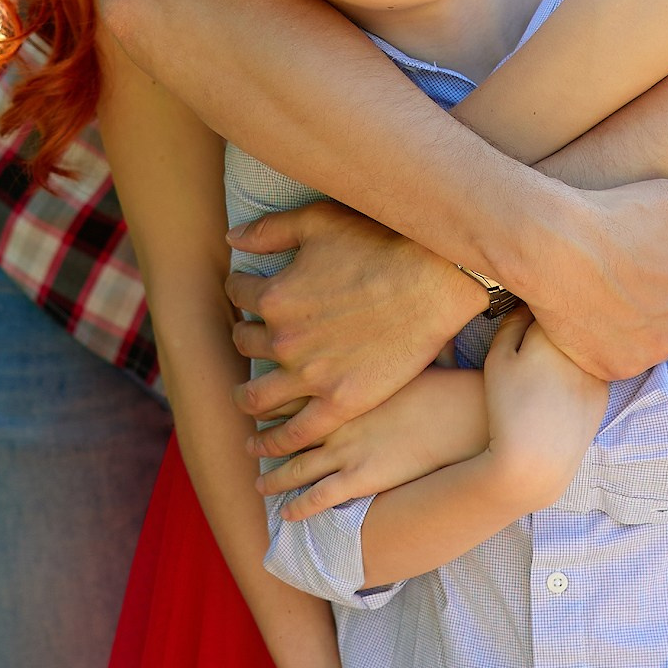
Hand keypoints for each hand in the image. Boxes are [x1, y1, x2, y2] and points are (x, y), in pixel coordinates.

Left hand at [228, 202, 481, 447]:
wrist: (435, 282)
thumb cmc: (380, 243)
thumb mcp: (319, 221)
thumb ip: (270, 230)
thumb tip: (233, 240)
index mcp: (275, 296)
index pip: (239, 294)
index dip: (243, 289)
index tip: (250, 292)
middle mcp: (285, 340)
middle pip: (245, 342)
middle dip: (245, 335)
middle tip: (254, 336)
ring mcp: (312, 376)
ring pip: (258, 396)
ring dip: (246, 395)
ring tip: (247, 396)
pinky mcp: (341, 402)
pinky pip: (296, 433)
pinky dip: (274, 442)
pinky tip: (262, 445)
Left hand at [257, 363, 490, 521]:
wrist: (460, 414)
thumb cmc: (439, 380)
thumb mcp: (399, 355)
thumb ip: (375, 353)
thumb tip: (373, 335)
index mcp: (341, 385)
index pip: (294, 391)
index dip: (273, 398)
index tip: (260, 402)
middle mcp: (335, 418)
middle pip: (287, 430)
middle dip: (264, 438)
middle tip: (248, 442)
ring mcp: (345, 451)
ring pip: (295, 467)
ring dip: (273, 477)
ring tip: (258, 482)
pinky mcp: (361, 479)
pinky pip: (320, 498)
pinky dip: (299, 508)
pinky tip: (286, 515)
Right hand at [482, 309, 612, 508]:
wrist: (536, 459)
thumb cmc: (508, 407)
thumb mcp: (498, 359)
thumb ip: (513, 323)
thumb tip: (528, 304)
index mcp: (556, 333)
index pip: (551, 301)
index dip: (538, 302)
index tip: (528, 306)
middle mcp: (584, 348)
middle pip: (575, 321)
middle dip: (560, 322)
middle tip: (538, 331)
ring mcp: (599, 371)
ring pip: (588, 345)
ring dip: (575, 344)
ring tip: (548, 362)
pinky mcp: (604, 394)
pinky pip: (595, 368)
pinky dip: (583, 368)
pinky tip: (563, 382)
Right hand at [522, 176, 667, 382]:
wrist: (554, 245)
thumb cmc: (612, 215)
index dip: (660, 267)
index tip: (635, 253)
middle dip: (653, 299)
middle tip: (618, 275)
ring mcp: (652, 350)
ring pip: (650, 339)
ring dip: (634, 324)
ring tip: (602, 294)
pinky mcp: (619, 368)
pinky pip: (621, 359)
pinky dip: (609, 344)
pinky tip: (592, 317)